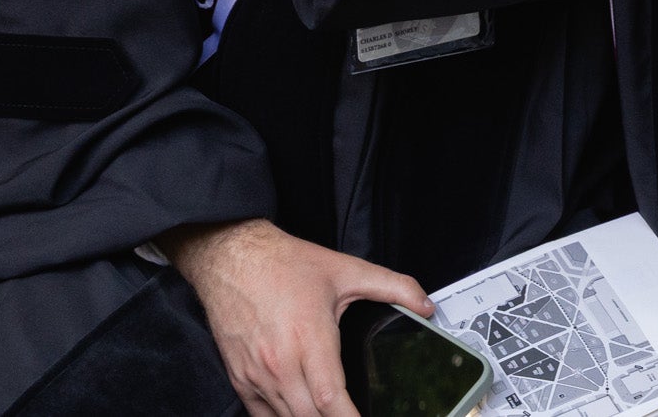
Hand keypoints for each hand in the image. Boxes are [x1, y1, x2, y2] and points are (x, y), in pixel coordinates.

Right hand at [164, 218, 432, 416]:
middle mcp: (280, 362)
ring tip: (329, 412)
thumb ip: (392, 286)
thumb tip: (425, 305)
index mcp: (308, 337)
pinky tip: (298, 413)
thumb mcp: (345, 269)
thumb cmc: (284, 264)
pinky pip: (261, 416)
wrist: (232, 257)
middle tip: (351, 414)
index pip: (330, 398)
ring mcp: (256, 374)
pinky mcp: (240, 378)